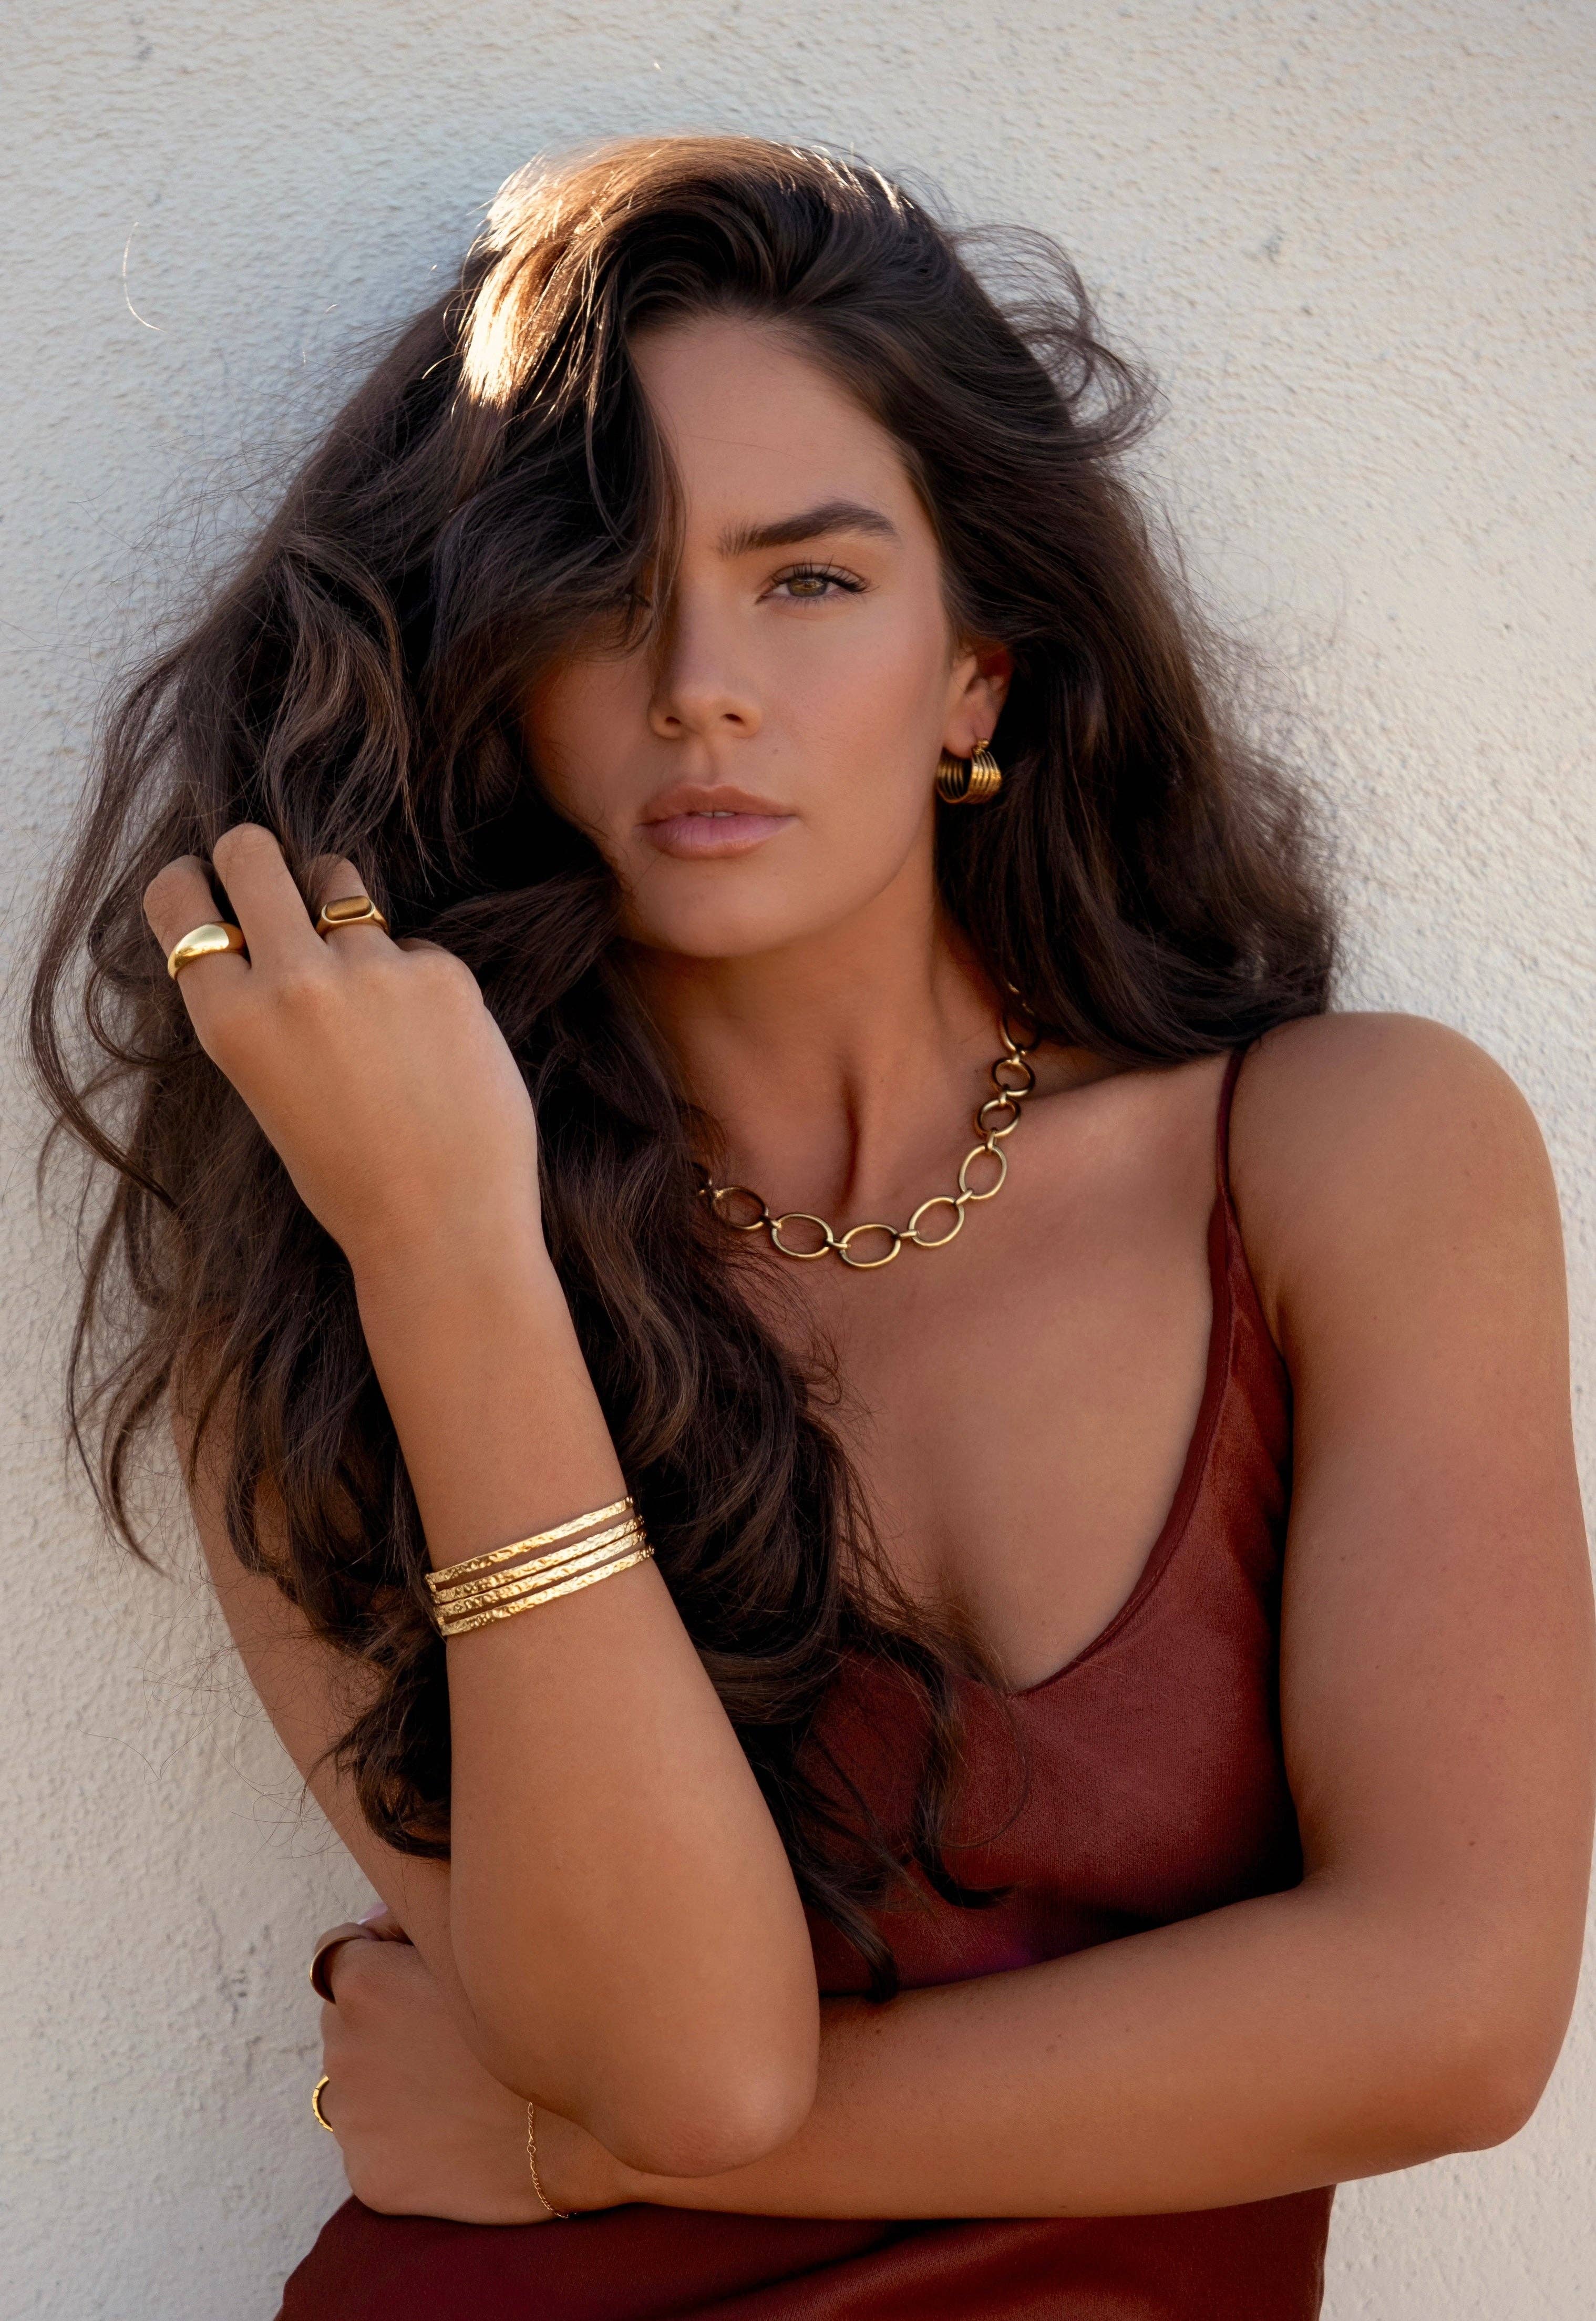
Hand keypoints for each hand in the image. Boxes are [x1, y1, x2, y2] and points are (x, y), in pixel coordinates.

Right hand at [143, 825, 544, 1276]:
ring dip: (344, 913)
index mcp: (231, 1021)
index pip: (180, 903)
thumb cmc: (351, 1180)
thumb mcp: (269, 1093)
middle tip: (275, 883)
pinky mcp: (442, 973)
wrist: (444, 1227)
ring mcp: (371, 969)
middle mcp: (292, 981)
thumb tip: (271, 942)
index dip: (192, 883)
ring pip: (342, 886)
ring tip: (368, 985)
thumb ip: (261, 1014)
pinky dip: (418, 983)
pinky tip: (433, 1049)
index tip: (208, 883)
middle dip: (255, 856)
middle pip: (251, 852)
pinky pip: (415, 949)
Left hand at [317, 1921, 628, 2220]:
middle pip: (346, 2020)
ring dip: (389, 2080)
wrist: (575, 2132)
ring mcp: (353, 2119)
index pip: (336, 1952)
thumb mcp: (473, 1947)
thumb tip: (372, 1923)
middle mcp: (343, 2050)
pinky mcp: (369, 2174)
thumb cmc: (535, 2022)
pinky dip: (405, 2138)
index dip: (376, 1954)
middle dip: (383, 2020)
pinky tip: (455, 2133)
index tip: (414, 1970)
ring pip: (357, 2085)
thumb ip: (414, 1919)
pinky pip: (376, 2145)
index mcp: (363, 1987)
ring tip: (455, 2086)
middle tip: (447, 2035)